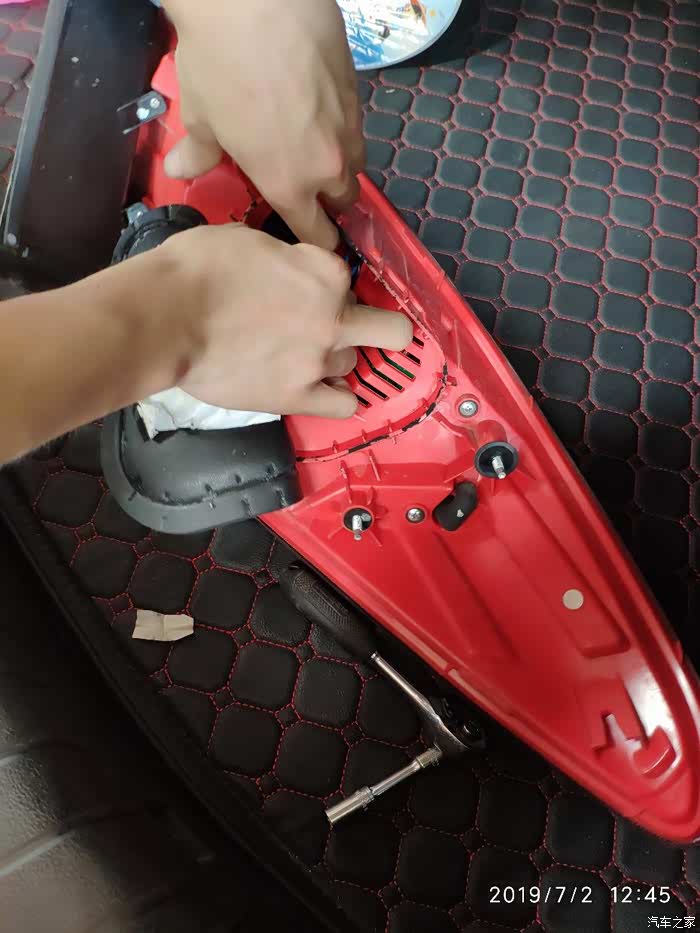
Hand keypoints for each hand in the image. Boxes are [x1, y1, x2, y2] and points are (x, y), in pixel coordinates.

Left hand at [162, 0, 363, 250]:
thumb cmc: (219, 62)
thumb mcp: (200, 114)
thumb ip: (199, 152)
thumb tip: (180, 169)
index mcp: (288, 185)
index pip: (316, 236)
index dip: (313, 240)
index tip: (308, 234)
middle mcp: (326, 166)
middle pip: (343, 202)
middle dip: (330, 201)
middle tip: (308, 186)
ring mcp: (348, 128)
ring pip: (355, 164)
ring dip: (339, 164)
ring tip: (314, 146)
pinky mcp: (358, 93)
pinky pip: (354, 126)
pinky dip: (340, 127)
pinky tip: (317, 107)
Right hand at [163, 224, 412, 417]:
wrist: (165, 319)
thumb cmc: (196, 269)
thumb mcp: (249, 241)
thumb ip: (287, 259)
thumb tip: (289, 270)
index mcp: (326, 272)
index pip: (346, 281)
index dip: (325, 285)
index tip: (301, 290)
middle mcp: (334, 317)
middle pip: (390, 330)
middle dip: (376, 328)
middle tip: (344, 329)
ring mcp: (319, 360)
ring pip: (353, 364)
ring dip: (333, 359)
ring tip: (296, 358)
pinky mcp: (298, 397)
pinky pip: (344, 406)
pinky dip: (334, 399)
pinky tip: (315, 391)